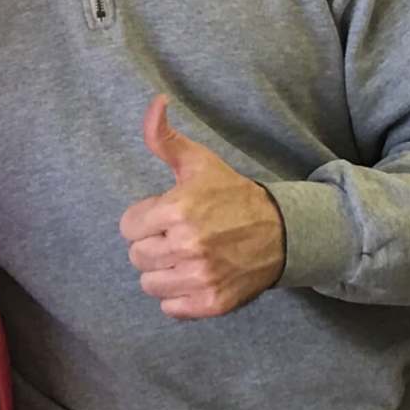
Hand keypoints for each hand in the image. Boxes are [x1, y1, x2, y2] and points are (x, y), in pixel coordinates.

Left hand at [119, 95, 286, 319]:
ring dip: (163, 272)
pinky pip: (169, 307)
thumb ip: (165, 137)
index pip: (128, 227)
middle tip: (179, 236)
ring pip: (150, 284)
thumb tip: (155, 102)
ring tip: (186, 256)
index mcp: (177, 210)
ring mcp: (200, 277)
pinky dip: (179, 297)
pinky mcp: (212, 303)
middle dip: (153, 245)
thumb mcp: (198, 162)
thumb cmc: (231, 195)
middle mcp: (187, 246)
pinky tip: (196, 276)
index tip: (166, 216)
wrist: (281, 232)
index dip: (145, 220)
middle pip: (137, 256)